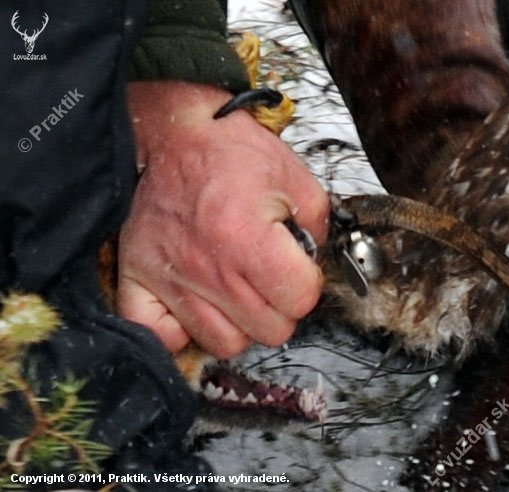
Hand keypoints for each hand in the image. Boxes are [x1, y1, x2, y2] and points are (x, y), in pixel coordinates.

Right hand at [117, 81, 328, 358]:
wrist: (173, 136)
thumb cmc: (228, 153)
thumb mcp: (294, 177)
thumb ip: (318, 227)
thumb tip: (313, 264)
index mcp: (247, 236)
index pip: (300, 299)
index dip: (307, 284)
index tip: (298, 270)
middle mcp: (207, 266)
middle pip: (270, 330)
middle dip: (280, 305)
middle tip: (270, 279)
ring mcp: (168, 278)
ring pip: (225, 343)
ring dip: (240, 322)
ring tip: (236, 292)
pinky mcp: (138, 279)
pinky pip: (162, 336)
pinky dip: (181, 330)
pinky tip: (194, 304)